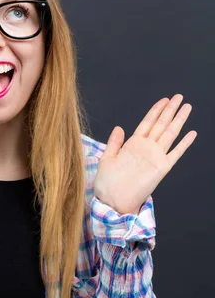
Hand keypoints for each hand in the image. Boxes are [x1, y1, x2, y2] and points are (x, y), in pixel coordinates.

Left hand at [94, 94, 196, 214]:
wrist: (112, 200)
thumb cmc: (107, 182)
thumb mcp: (106, 158)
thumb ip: (114, 142)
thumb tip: (119, 127)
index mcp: (132, 144)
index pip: (147, 123)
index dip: (155, 111)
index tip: (164, 100)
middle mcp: (146, 148)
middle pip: (160, 124)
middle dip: (170, 110)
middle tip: (179, 97)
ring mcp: (155, 157)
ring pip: (169, 134)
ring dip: (178, 121)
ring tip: (186, 107)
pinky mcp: (161, 168)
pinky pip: (175, 153)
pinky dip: (184, 144)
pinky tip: (191, 133)